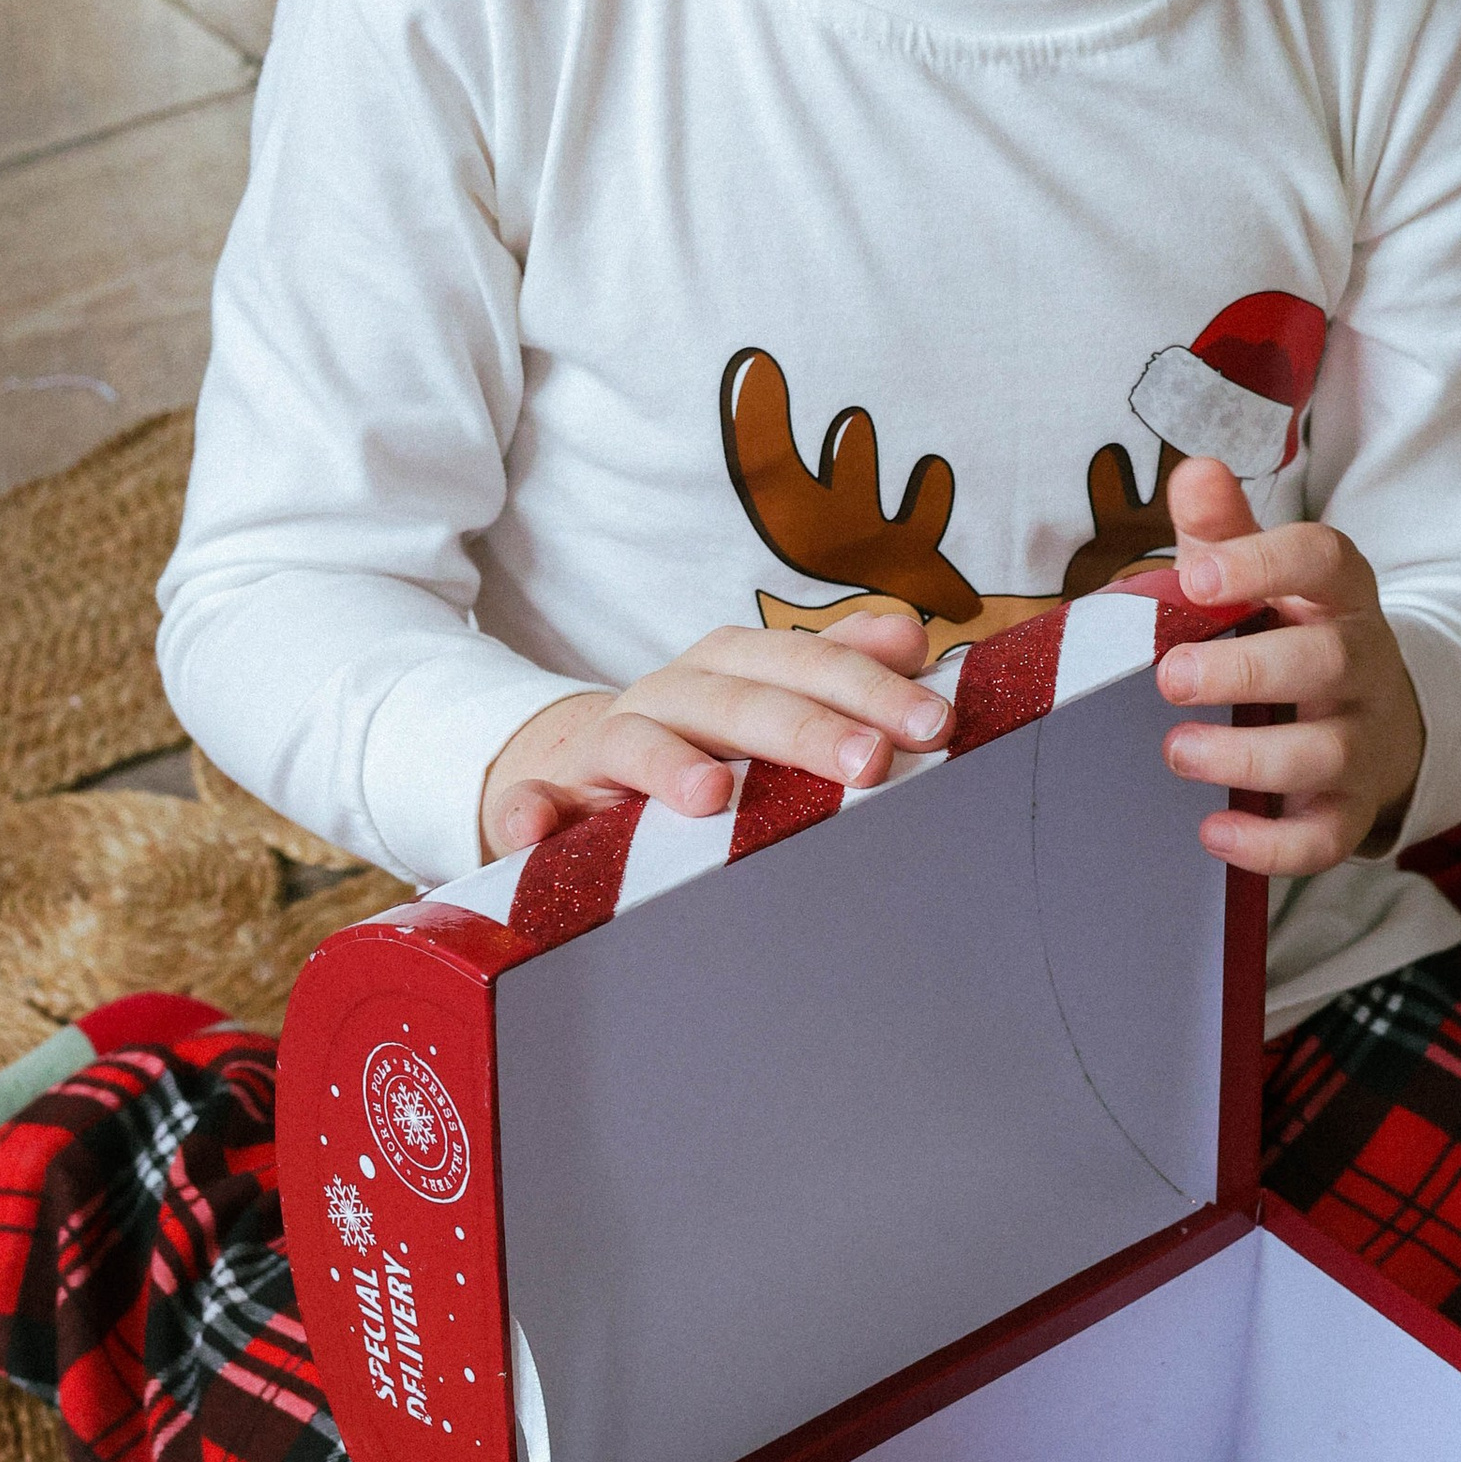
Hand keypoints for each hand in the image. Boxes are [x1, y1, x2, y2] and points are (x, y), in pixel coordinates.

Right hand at [481, 607, 946, 857]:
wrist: (572, 768)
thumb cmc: (699, 739)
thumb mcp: (765, 694)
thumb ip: (836, 666)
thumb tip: (911, 633)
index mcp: (730, 669)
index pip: (805, 664)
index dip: (868, 688)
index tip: (934, 724)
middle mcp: (670, 694)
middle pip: (737, 701)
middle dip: (802, 728)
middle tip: (868, 764)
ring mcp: (602, 745)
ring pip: (634, 741)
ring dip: (667, 763)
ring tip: (710, 795)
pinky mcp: (543, 797)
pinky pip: (526, 802)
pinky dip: (528, 812)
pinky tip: (538, 829)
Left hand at [1151, 461, 1426, 876]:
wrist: (1378, 717)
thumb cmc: (1295, 633)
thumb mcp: (1264, 576)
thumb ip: (1225, 530)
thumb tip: (1195, 471)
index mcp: (1339, 593)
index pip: (1324, 558)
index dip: (1265, 562)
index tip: (1196, 573)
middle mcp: (1362, 662)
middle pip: (1325, 660)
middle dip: (1246, 670)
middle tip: (1168, 676)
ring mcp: (1363, 738)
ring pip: (1326, 752)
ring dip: (1248, 756)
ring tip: (1176, 752)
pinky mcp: (1352, 806)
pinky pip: (1325, 837)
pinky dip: (1271, 844)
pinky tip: (1214, 832)